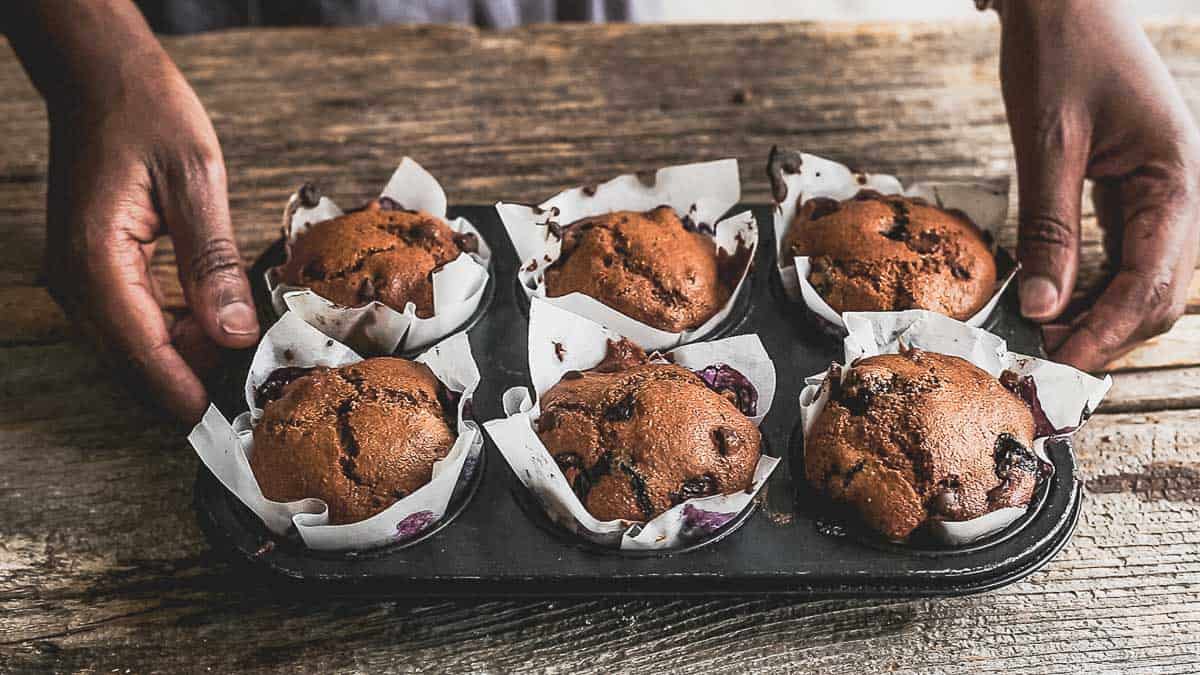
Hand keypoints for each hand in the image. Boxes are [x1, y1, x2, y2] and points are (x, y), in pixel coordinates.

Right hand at [43, 57, 257, 422]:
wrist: (101, 75)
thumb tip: (234, 333)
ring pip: (134, 348)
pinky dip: (176, 334)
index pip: (142, 354)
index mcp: (97, 262)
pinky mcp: (96, 269)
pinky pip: (135, 321)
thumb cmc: (146, 111)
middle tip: (253, 398)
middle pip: (134, 363)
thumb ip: (213, 262)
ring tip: (247, 363)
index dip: (187, 395)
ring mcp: (82, 277)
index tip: (231, 425)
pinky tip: (220, 326)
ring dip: (186, 361)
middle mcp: (79, 280)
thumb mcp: (195, 179)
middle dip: (191, 386)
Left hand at [997, 0, 1199, 370]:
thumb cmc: (1061, 52)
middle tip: (1042, 354)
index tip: (1058, 361)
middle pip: (1160, 294)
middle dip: (1107, 332)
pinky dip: (1095, 285)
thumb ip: (1049, 227)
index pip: (1152, 282)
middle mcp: (1183, 191)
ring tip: (1043, 333)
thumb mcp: (1048, 141)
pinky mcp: (1135, 188)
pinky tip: (1055, 298)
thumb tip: (1043, 306)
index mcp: (1178, 178)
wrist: (1064, 0)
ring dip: (1102, 315)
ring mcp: (1162, 191)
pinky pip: (1127, 254)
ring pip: (1147, 279)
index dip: (1106, 331)